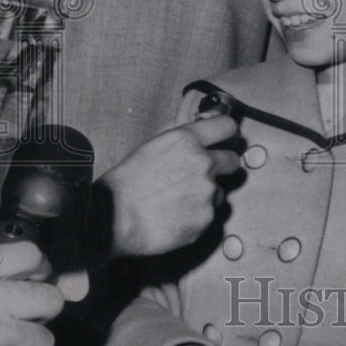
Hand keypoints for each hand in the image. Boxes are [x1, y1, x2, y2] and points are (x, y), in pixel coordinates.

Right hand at [102, 115, 240, 256]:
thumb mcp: (151, 146)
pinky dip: (197, 216)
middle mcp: (204, 163)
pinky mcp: (206, 219)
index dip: (229, 133)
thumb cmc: (125, 183)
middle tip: (204, 174)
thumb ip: (180, 137)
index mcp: (187, 140)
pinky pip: (210, 215)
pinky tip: (176, 216)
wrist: (113, 219)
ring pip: (220, 191)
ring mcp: (208, 193)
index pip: (227, 126)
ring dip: (207, 195)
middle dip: (222, 166)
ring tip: (178, 201)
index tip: (228, 140)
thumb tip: (198, 128)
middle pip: (233, 160)